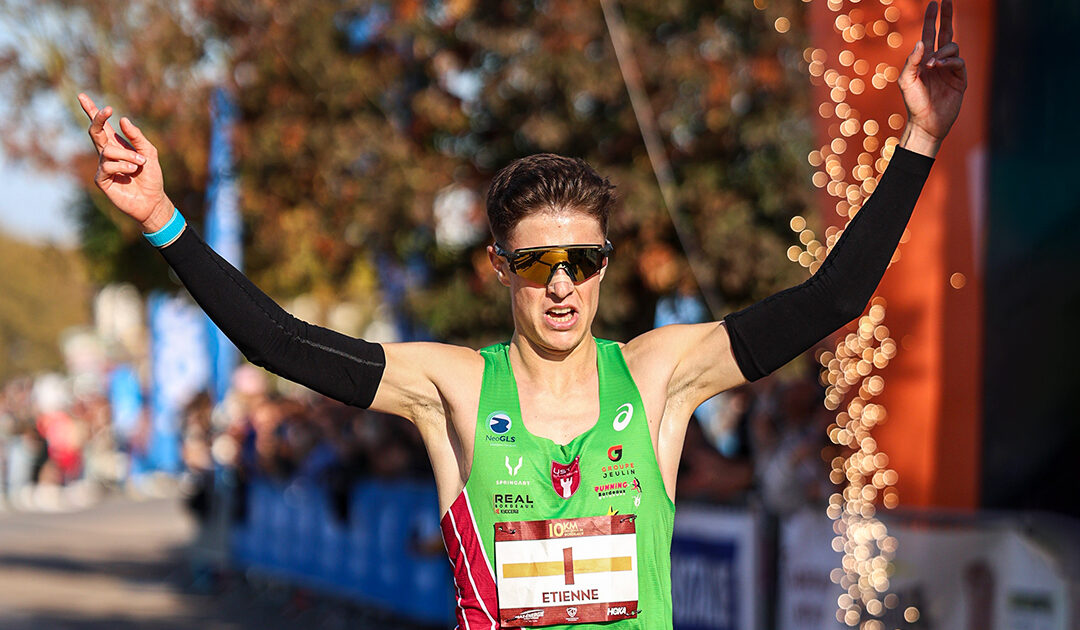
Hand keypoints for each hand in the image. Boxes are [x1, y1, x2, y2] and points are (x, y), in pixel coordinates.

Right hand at [78, 93, 173, 230]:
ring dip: (128, 155)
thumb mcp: (149, 153)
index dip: (92, 112)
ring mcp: (103, 167)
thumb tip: (122, 120)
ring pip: (108, 151)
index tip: (82, 96)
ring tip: (140, 163)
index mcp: (117, 145)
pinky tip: (132, 171)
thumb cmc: (151, 177)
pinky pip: (108, 166)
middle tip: (107, 110)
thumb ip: (137, 137)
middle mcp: (107, 154)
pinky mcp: (101, 180)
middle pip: (95, 132)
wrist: (153, 200)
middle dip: (98, 119)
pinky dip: (123, 166)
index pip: (102, 127)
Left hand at [897, 0, 966, 153]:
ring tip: (931, 65)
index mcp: (924, 60)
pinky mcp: (960, 79)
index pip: (930, 34)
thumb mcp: (906, 81)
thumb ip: (912, 61)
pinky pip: (959, 62)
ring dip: (942, 52)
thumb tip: (921, 42)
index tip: (935, 3)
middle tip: (947, 0)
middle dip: (946, 17)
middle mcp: (938, 62)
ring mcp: (950, 69)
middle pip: (946, 33)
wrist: (926, 122)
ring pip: (952, 47)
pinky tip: (939, 67)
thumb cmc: (913, 103)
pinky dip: (949, 62)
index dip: (932, 19)